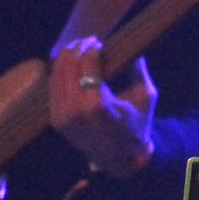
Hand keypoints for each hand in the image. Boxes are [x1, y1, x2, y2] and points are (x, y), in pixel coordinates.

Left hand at [50, 38, 156, 177]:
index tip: (101, 42)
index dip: (93, 48)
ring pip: (57, 73)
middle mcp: (75, 111)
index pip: (87, 64)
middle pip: (69, 65)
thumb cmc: (137, 125)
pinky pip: (53, 87)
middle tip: (90, 40)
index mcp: (98, 106)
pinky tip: (72, 63)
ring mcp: (62, 117)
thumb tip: (130, 46)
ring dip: (68, 56)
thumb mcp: (146, 97)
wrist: (119, 159)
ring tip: (81, 48)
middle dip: (79, 48)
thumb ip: (138, 69)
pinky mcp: (56, 120)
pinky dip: (60, 71)